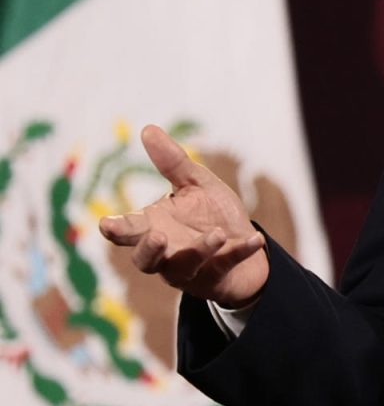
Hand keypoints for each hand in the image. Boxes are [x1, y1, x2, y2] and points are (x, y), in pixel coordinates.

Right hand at [98, 125, 269, 307]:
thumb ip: (172, 163)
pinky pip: (227, 265)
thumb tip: (148, 129)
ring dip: (199, 251)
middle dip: (149, 250)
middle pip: (145, 259)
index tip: (107, 224)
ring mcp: (190, 268)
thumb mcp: (195, 184)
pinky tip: (255, 238)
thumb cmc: (211, 214)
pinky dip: (240, 252)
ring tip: (216, 234)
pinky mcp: (217, 276)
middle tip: (157, 236)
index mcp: (154, 227)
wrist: (243, 242)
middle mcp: (166, 253)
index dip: (116, 229)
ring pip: (184, 268)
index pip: (128, 231)